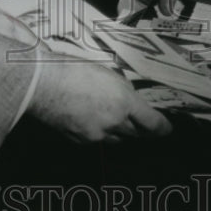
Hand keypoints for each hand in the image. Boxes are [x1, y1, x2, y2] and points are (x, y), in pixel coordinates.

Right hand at [26, 59, 171, 143]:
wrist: (42, 84)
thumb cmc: (72, 69)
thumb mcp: (106, 72)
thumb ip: (121, 88)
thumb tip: (128, 98)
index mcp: (124, 101)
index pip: (152, 123)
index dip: (163, 129)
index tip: (168, 130)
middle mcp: (114, 122)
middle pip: (135, 133)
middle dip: (139, 128)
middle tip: (141, 122)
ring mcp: (96, 135)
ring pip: (117, 139)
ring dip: (120, 132)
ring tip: (114, 120)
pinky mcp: (80, 141)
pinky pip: (97, 141)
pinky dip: (99, 133)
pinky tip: (91, 120)